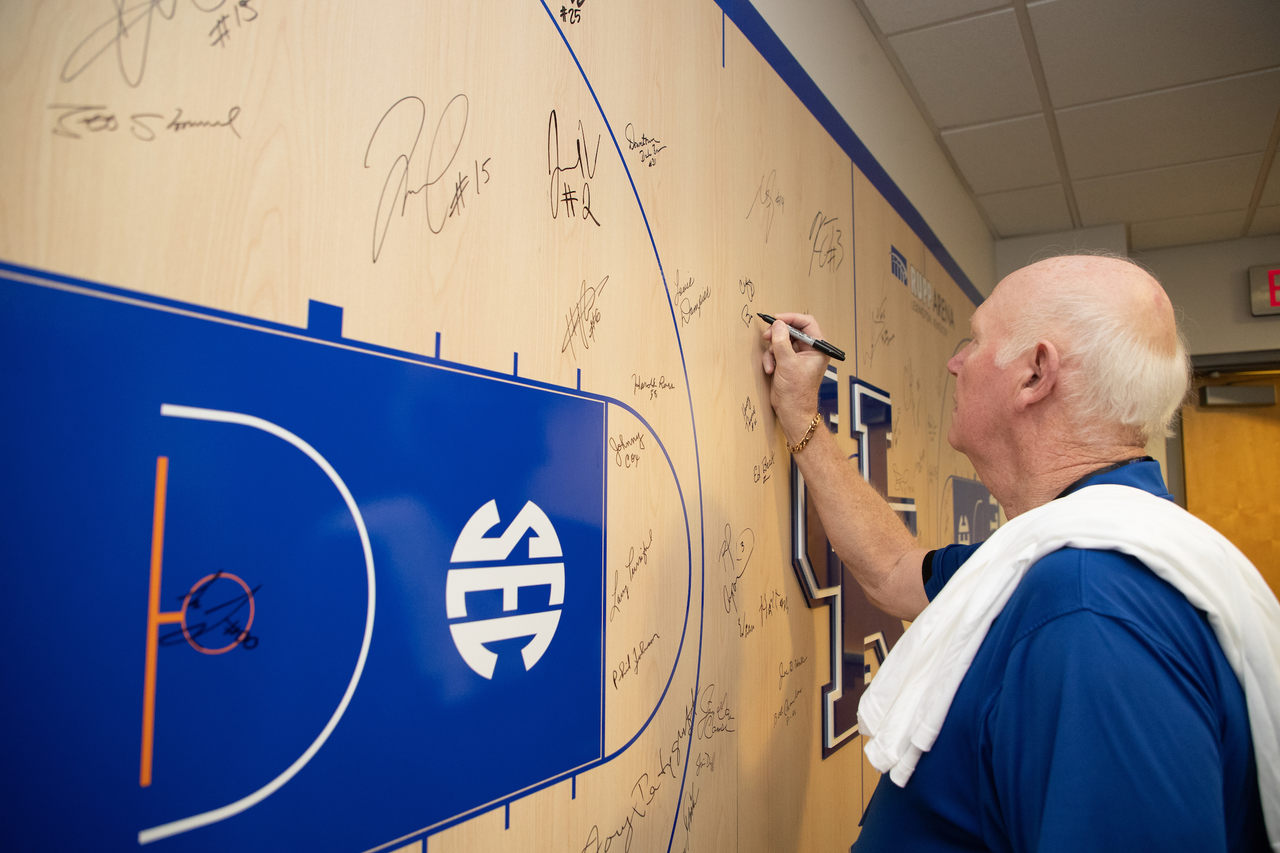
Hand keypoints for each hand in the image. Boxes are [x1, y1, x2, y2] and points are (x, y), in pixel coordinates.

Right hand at [760, 313, 829, 442]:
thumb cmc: (797, 392)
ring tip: (772, 363)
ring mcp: (798, 356)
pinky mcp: (788, 363)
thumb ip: (782, 342)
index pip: (807, 323)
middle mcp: (810, 350)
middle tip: (767, 336)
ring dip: (773, 351)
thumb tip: (778, 325)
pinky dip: (771, 359)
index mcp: (818, 348)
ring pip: (782, 341)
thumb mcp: (788, 364)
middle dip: (778, 335)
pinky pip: (777, 352)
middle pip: (792, 331)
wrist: (792, 411)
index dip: (791, 318)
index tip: (777, 319)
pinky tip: (771, 370)